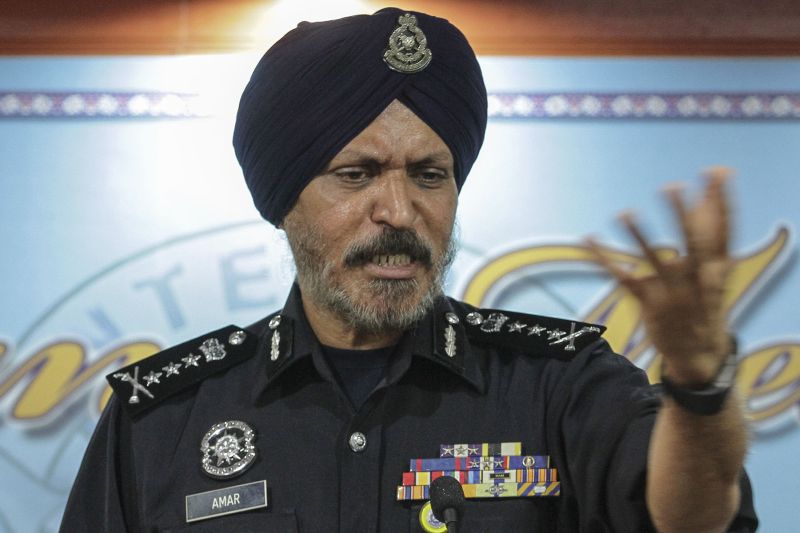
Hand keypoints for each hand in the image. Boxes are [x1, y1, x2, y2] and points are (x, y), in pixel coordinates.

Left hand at [586, 168, 733, 385]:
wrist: (700, 354)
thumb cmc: (706, 304)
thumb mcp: (715, 275)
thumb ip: (712, 238)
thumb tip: (708, 204)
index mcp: (718, 269)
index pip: (724, 229)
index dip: (720, 201)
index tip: (715, 172)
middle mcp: (698, 280)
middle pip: (693, 242)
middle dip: (682, 215)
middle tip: (671, 187)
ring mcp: (674, 294)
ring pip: (655, 261)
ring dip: (639, 237)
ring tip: (625, 213)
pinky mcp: (650, 304)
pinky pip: (623, 278)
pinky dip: (603, 259)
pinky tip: (588, 240)